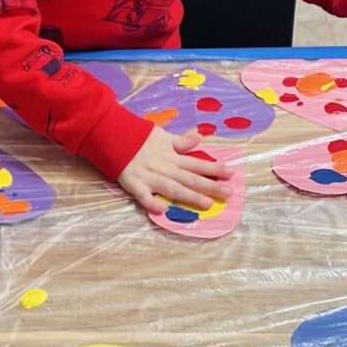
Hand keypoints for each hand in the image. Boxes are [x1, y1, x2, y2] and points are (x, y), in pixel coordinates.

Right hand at [117, 127, 233, 212]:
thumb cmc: (140, 137)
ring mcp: (151, 177)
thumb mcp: (163, 135)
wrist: (115, 137)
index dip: (215, 168)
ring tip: (207, 204)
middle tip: (229, 194)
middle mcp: (165, 168)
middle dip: (210, 186)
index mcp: (173, 157)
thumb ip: (182, 141)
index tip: (232, 173)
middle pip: (191, 178)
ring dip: (190, 196)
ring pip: (174, 188)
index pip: (198, 164)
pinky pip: (144, 196)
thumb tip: (200, 137)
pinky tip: (163, 210)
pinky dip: (152, 202)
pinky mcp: (135, 184)